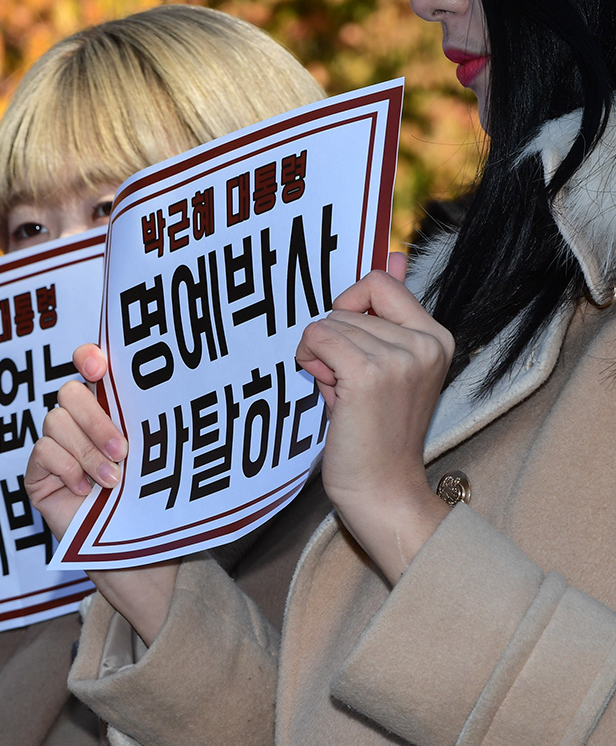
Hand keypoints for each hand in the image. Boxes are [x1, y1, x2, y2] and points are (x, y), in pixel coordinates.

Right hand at [26, 345, 176, 644]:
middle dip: (95, 418)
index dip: (89, 357)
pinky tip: (86, 491)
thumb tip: (169, 392)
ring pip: (55, 421)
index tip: (100, 366)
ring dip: (87, 450)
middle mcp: (79, 424)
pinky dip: (66, 467)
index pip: (89, 366)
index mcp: (110, 410)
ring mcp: (56, 449)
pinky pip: (42, 452)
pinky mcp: (39, 476)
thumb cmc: (153, 505)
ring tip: (112, 481)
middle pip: (69, 391)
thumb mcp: (156, 458)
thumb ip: (149, 425)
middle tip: (122, 450)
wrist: (139, 557)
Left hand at [294, 255, 452, 581]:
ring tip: (340, 392)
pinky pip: (318, 338)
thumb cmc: (375, 432)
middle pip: (347, 302)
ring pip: (329, 322)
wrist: (383, 490)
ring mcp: (401, 357)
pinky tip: (326, 389)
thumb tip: (392, 255)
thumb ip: (386, 313)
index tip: (344, 339)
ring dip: (319, 355)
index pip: (378, 280)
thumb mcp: (385, 366)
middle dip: (332, 338)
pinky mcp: (371, 374)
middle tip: (343, 380)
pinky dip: (310, 360)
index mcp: (435, 336)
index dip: (347, 305)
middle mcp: (425, 341)